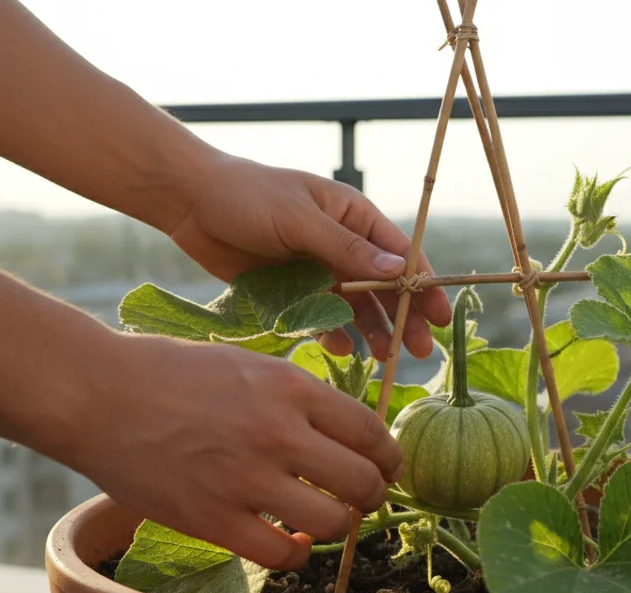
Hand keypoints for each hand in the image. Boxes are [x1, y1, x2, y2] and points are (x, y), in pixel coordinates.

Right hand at [72, 333, 403, 570]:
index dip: (387, 458)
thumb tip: (345, 432)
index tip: (384, 469)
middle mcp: (278, 432)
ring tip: (320, 521)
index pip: (371, 432)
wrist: (97, 394)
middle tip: (360, 501)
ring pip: (333, 523)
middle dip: (371, 496)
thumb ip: (296, 397)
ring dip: (336, 528)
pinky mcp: (213, 519)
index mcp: (291, 387)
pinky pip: (282, 554)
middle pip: (364, 482)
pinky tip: (287, 540)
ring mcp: (246, 478)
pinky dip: (294, 553)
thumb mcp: (248, 364)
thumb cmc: (170, 374)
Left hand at [167, 151, 452, 359]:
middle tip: (418, 351)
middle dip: (404, 317)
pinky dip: (332, 333)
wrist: (191, 203)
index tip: (439, 317)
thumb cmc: (247, 196)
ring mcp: (319, 269)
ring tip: (383, 358)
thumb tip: (398, 271)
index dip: (423, 285)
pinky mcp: (293, 291)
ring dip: (373, 331)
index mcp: (354, 216)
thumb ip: (346, 249)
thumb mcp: (298, 219)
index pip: (401, 254)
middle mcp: (343, 244)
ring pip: (357, 306)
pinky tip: (339, 349)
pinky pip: (321, 317)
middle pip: (385, 287)